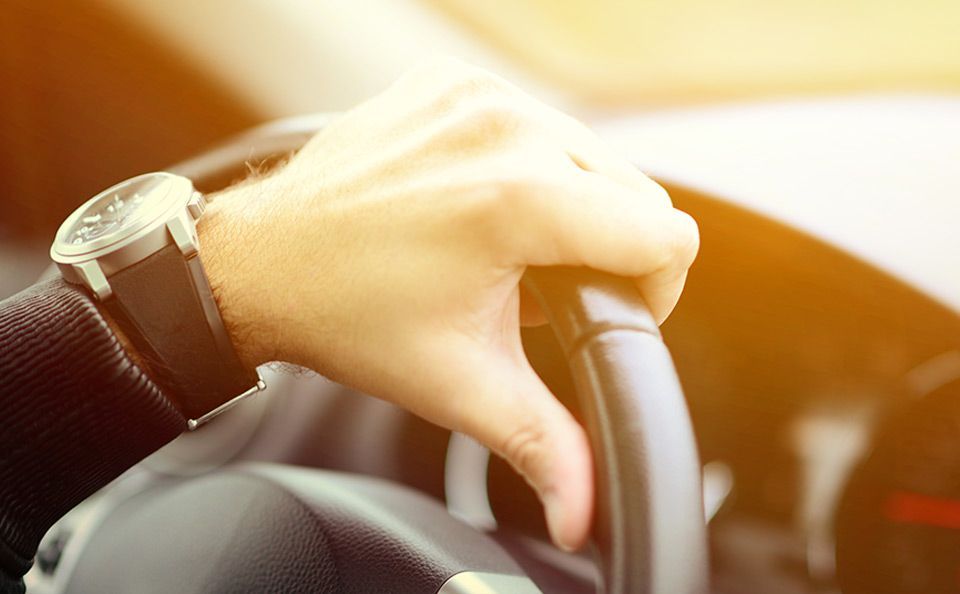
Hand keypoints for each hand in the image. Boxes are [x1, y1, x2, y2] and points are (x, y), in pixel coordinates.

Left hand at [198, 58, 698, 551]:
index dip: (653, 289)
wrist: (260, 263)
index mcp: (518, 198)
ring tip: (511, 252)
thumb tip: (581, 511)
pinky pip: (536, 125)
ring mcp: (475, 98)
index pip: (663, 233)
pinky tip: (483, 207)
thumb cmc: (345, 315)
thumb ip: (541, 444)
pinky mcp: (453, 85)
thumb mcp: (458, 384)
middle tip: (544, 292)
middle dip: (611, 251)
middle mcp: (504, 130)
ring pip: (590, 154)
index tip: (601, 312)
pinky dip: (528, 167)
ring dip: (572, 207)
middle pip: (636, 192)